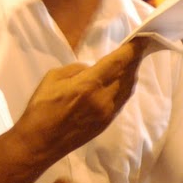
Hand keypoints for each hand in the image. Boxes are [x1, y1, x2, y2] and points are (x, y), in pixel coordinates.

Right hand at [14, 41, 152, 162]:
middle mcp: (103, 99)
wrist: (39, 143)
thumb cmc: (40, 109)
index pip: (118, 62)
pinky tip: (123, 81)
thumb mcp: (52, 78)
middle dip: (134, 59)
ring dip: (132, 73)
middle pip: (127, 74)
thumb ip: (77, 70)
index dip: (133, 49)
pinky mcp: (106, 123)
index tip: (142, 39)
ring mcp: (107, 113)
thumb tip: (92, 69)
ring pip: (128, 89)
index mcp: (88, 85)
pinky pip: (122, 100)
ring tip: (132, 61)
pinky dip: (125, 87)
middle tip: (139, 46)